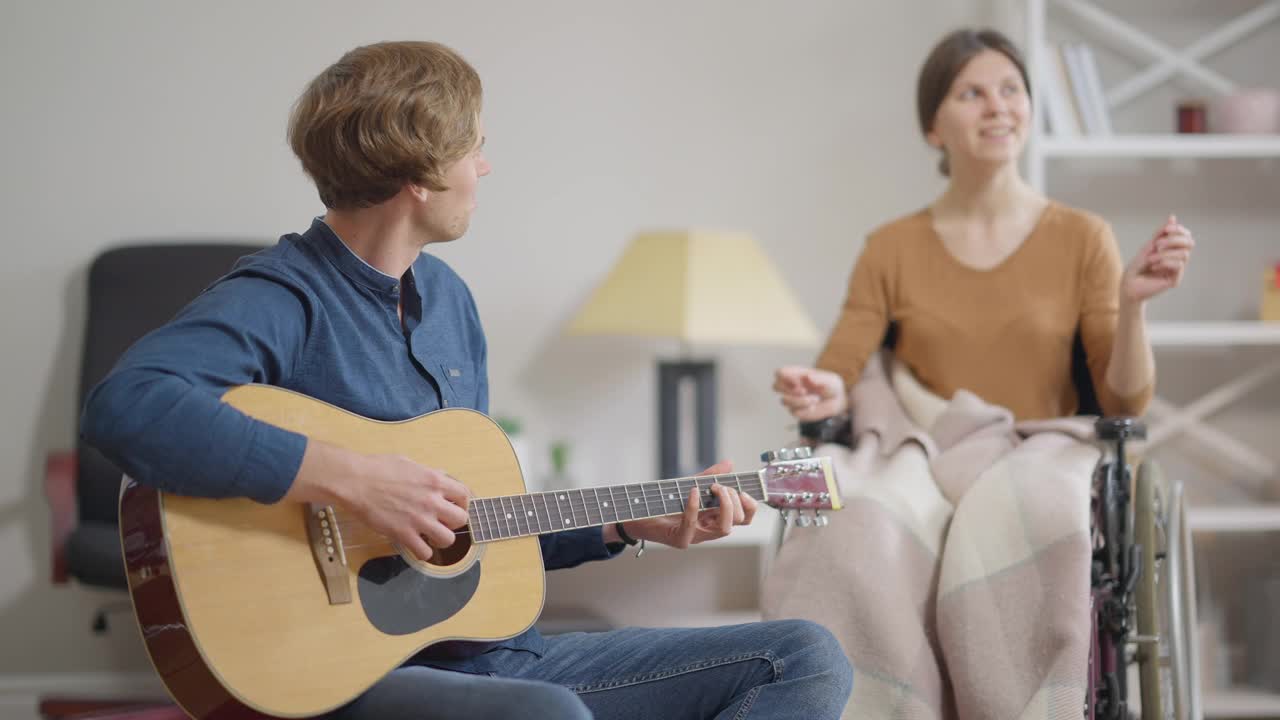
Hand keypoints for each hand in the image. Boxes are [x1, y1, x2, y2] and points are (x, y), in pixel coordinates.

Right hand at [289, 441, 470, 562]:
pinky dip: (422, 552)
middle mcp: (432, 501)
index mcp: (434, 481)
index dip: (462, 503)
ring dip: (440, 539)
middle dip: (453, 522)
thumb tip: (438, 477)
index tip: (455, 507)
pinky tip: (415, 545)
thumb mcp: (408, 464)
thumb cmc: (377, 468)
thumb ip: (427, 473)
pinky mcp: (403, 534)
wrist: (355, 481)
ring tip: (429, 536)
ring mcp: (419, 519)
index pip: (464, 494)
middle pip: (461, 519)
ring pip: (448, 539)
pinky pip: (424, 553)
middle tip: (441, 522)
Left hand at [615, 461, 756, 548]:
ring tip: (713, 488)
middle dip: (735, 499)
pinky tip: (692, 492)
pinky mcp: (680, 539)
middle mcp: (709, 529)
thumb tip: (729, 463)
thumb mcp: (688, 484)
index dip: (751, 506)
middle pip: (738, 521)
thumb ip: (709, 476)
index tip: (743, 490)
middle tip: (719, 486)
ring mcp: (696, 536)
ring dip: (724, 505)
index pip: (744, 517)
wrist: (636, 514)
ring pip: (724, 528)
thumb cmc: (663, 502)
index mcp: (714, 517)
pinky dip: (695, 507)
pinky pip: (692, 526)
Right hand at [773, 366, 847, 420]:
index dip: (785, 377)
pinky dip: (805, 410)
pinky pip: (794, 412)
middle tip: (804, 391)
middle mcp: (792, 386)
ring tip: (815, 399)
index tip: (799, 382)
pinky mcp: (796, 410)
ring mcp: (792, 399)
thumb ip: (820, 378)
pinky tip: (813, 407)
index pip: (780, 372)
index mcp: (797, 374)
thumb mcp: (830, 380)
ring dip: (800, 401)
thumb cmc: (832, 386)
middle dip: (788, 389)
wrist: (837, 402)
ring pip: (784, 401)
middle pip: (775, 386)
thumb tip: (808, 377)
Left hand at [1122, 215, 1193, 303]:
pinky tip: (1153, 267)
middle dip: (1174, 240)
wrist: (1128, 285)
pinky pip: (1179, 266)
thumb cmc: (1137, 266)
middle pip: (1190, 243)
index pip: (1186, 236)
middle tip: (1157, 244)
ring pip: (1184, 254)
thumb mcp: (1149, 246)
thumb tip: (1172, 217)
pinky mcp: (1175, 280)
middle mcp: (1178, 259)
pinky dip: (1165, 263)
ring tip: (1150, 259)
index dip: (1179, 230)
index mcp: (1173, 250)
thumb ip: (1161, 233)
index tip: (1167, 229)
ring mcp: (1177, 270)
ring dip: (1165, 254)